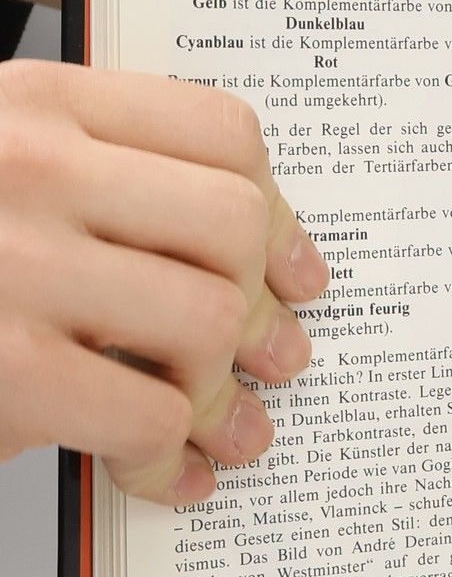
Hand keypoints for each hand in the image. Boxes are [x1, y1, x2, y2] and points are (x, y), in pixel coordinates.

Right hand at [0, 63, 328, 504]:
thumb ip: (91, 183)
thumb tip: (252, 262)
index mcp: (31, 104)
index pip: (219, 133)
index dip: (281, 212)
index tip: (297, 268)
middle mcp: (25, 165)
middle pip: (234, 226)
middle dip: (269, 307)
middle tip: (276, 357)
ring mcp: (9, 262)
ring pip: (208, 320)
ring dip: (228, 393)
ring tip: (229, 429)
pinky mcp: (1, 365)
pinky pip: (148, 413)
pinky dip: (171, 457)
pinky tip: (162, 473)